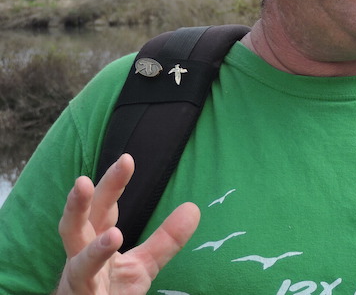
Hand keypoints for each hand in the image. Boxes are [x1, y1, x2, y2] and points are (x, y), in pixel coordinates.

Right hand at [55, 154, 200, 294]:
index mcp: (96, 240)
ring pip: (78, 261)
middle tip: (83, 180)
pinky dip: (96, 274)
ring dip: (93, 250)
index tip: (127, 159)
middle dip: (81, 203)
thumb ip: (166, 239)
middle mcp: (81, 255)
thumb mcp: (144, 265)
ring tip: (114, 236)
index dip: (113, 184)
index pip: (104, 207)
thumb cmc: (109, 291)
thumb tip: (193, 208)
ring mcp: (79, 279)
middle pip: (79, 225)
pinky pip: (87, 286)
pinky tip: (110, 257)